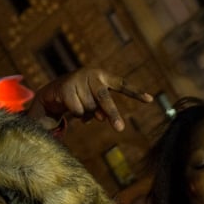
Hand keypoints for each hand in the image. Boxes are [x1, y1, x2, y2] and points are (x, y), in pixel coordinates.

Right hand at [31, 67, 152, 131]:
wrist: (54, 92)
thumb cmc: (81, 96)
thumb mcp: (95, 102)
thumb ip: (102, 108)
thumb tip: (102, 118)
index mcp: (103, 76)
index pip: (122, 84)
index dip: (135, 92)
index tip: (150, 99)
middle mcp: (92, 74)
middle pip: (104, 98)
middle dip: (112, 114)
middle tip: (120, 129)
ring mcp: (78, 79)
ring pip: (89, 107)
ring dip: (86, 113)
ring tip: (80, 105)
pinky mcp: (66, 87)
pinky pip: (77, 110)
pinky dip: (76, 114)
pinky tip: (69, 106)